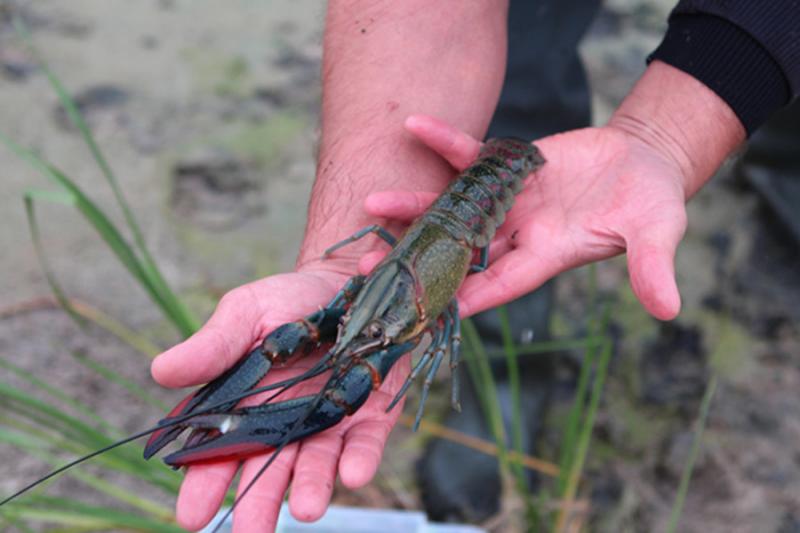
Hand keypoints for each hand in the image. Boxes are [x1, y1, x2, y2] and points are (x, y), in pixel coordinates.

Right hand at [151, 269, 411, 531]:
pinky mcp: (370, 413)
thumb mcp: (244, 314)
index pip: (219, 450)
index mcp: (245, 405)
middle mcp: (285, 421)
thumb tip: (160, 371)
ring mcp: (329, 420)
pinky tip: (353, 476)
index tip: (191, 515)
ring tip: (304, 511)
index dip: (204, 482)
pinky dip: (359, 459)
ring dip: (310, 487)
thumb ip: (212, 346)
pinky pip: (365, 441)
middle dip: (258, 504)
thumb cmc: (287, 300)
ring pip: (316, 463)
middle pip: (267, 469)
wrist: (345, 280)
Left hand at [360, 114, 690, 319]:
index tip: (425, 308)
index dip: (465, 296)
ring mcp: (507, 202)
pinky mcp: (507, 168)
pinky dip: (444, 142)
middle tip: (372, 265)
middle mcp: (518, 234)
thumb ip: (652, 268)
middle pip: (460, 252)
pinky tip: (413, 125)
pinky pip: (469, 156)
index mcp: (547, 256)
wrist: (642, 163)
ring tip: (371, 203)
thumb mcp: (656, 234)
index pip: (500, 284)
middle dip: (418, 259)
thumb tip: (669, 311)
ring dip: (413, 206)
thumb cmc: (653, 205)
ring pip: (453, 208)